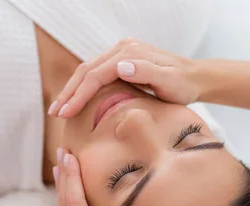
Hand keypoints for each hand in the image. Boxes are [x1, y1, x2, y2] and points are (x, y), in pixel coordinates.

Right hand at [48, 38, 200, 118]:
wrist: (195, 78)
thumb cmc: (183, 86)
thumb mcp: (170, 82)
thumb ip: (147, 73)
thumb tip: (120, 67)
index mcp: (129, 54)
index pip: (95, 75)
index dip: (78, 95)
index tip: (66, 113)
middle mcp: (122, 49)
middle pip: (86, 70)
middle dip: (68, 92)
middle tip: (54, 113)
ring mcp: (121, 53)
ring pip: (88, 71)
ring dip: (72, 90)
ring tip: (59, 109)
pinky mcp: (122, 60)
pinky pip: (96, 73)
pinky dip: (82, 87)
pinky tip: (76, 100)